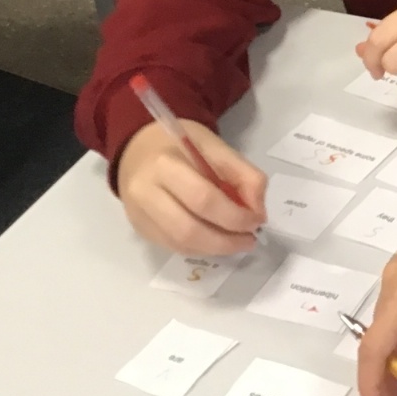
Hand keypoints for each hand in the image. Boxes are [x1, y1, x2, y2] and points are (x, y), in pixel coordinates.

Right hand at [118, 119, 265, 254]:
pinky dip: (201, 248)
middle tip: (250, 239)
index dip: (235, 216)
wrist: (139, 149)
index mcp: (164, 166)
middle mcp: (145, 194)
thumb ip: (244, 175)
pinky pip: (174, 247)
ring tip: (238, 242)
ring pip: (180, 244)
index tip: (257, 220)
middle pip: (188, 230)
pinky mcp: (140, 229)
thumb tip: (258, 212)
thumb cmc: (183, 146)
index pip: (203, 199)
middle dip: (226, 241)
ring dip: (216, 249)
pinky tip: (217, 241)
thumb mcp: (217, 147)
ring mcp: (139, 215)